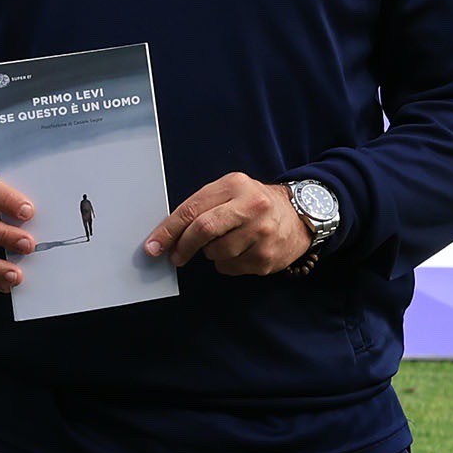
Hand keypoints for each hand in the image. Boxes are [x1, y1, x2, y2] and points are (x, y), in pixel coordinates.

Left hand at [144, 174, 309, 277]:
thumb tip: (166, 235)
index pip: (193, 209)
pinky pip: (231, 268)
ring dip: (210, 253)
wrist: (300, 216)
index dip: (168, 230)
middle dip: (183, 246)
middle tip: (176, 255)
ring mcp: (262, 233)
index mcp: (235, 185)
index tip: (153, 245)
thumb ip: (201, 207)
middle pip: (203, 230)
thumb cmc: (254, 204)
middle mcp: (251, 207)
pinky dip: (227, 264)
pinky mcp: (266, 257)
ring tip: (224, 243)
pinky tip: (240, 251)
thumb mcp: (230, 192)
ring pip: (216, 253)